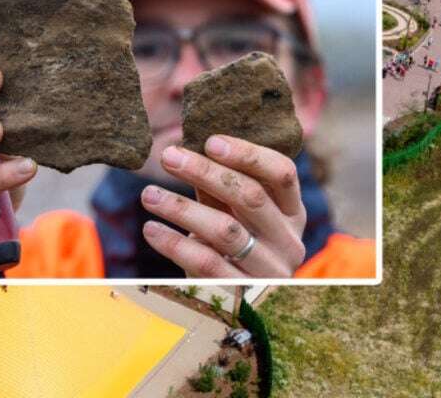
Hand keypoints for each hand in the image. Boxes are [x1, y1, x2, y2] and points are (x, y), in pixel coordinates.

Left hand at [140, 136, 306, 277]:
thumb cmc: (231, 241)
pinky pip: (205, 263)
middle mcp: (288, 240)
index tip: (210, 141)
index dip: (248, 154)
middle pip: (251, 197)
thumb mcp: (234, 212)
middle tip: (168, 156)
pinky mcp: (242, 292)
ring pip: (226, 230)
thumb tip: (184, 147)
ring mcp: (269, 269)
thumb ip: (221, 183)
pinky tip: (151, 229)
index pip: (282, 173)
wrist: (236, 299)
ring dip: (181, 208)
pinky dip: (174, 244)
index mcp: (291, 212)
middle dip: (205, 172)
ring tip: (148, 194)